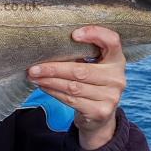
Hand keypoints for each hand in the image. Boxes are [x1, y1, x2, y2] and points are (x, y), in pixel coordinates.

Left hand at [27, 26, 126, 149]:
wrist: (101, 116)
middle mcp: (117, 78)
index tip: (74, 34)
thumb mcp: (94, 65)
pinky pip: (71, 100)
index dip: (95, 34)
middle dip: (53, 69)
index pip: (112, 41)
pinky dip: (54, 92)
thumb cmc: (92, 83)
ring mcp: (110, 96)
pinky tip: (44, 86)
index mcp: (116, 60)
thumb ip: (82, 53)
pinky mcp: (101, 111)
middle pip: (81, 70)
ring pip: (73, 86)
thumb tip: (51, 46)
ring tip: (34, 77)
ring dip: (49, 81)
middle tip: (33, 68)